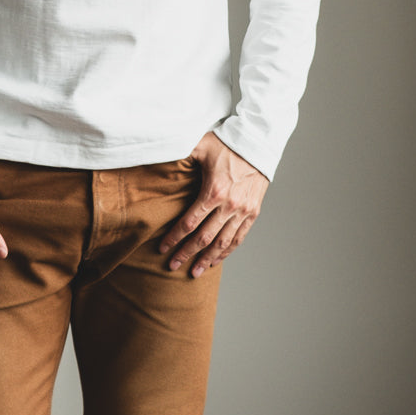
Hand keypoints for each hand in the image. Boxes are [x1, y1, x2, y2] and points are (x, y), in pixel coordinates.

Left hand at [159, 132, 268, 277]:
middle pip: (204, 238)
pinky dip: (227, 251)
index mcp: (213, 191)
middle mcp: (229, 205)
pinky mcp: (253, 212)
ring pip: (222, 242)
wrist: (257, 142)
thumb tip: (158, 153)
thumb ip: (180, 153)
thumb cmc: (226, 142)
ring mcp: (243, 211)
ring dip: (207, 259)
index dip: (174, 238)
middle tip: (172, 265)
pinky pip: (239, 237)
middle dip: (186, 253)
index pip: (189, 223)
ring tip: (194, 271)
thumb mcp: (200, 144)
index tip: (163, 248)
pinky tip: (216, 259)